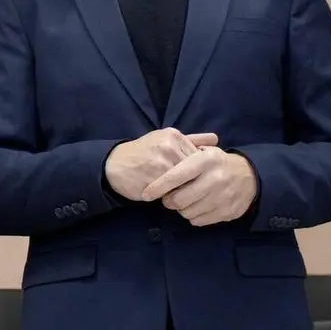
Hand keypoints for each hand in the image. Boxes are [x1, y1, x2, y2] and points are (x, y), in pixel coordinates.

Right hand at [103, 128, 218, 200]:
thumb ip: (192, 140)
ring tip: (176, 191)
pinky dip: (171, 196)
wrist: (114, 166)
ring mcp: (161, 163)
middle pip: (193, 170)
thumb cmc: (142, 153)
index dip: (197, 170)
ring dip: (182, 190)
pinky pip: (172, 193)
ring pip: (184, 183)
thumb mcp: (165, 140)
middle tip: (187, 187)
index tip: (192, 176)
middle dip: (190, 181)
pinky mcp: (154, 180)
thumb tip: (216, 139)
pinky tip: (166, 195)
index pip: (198, 156)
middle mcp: (168, 146)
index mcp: (173, 135)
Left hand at [142, 147, 257, 225]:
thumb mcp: (202, 152)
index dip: (158, 186)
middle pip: (180, 199)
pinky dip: (193, 216)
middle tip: (167, 198)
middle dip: (168, 201)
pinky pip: (199, 220)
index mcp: (205, 160)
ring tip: (183, 201)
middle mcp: (215, 179)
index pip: (176, 175)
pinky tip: (195, 207)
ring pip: (188, 212)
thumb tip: (157, 167)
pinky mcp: (227, 212)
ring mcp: (223, 197)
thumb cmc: (216, 162)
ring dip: (180, 209)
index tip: (146, 193)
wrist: (249, 176)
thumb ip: (182, 156)